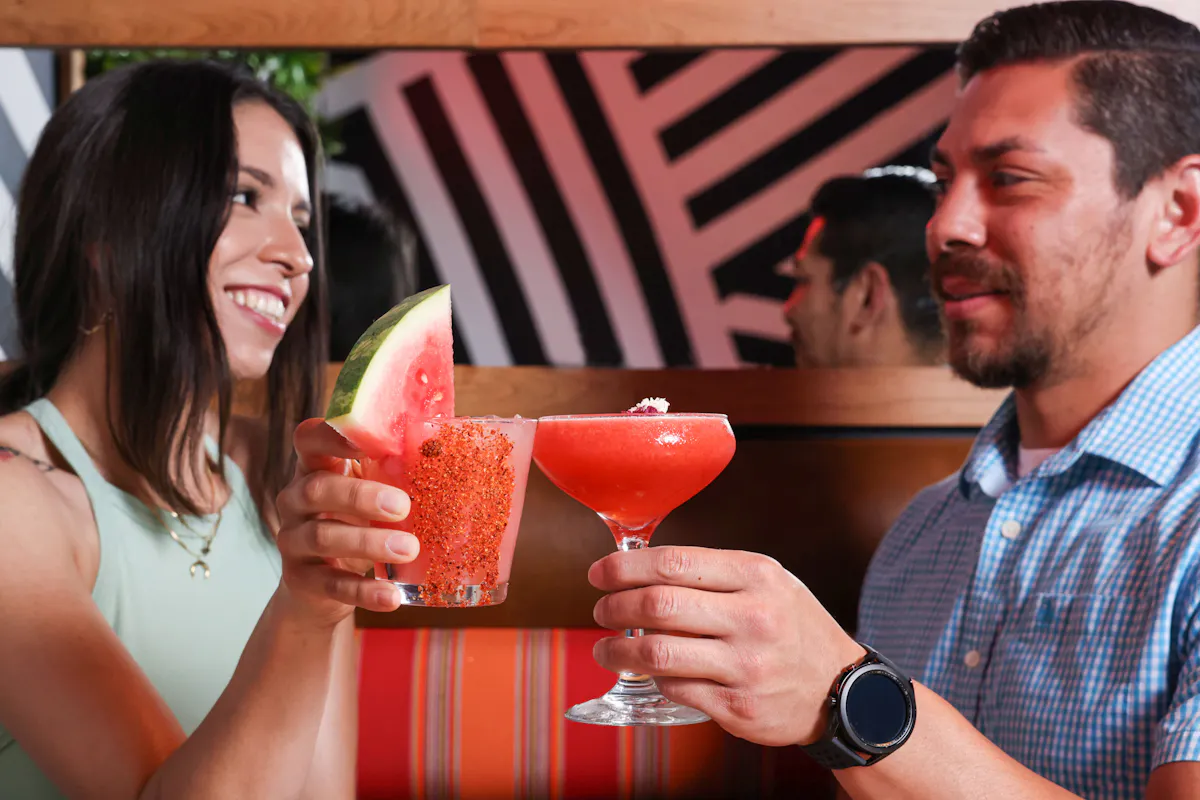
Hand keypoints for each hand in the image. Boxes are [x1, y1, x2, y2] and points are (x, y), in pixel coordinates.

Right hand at [274, 419, 418, 628]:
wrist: (318, 588)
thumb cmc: (352, 523)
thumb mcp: (367, 494)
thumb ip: (390, 474)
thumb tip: (444, 454)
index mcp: (314, 469)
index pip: (309, 439)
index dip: (330, 435)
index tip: (365, 441)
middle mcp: (294, 500)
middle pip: (317, 489)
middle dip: (361, 496)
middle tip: (403, 506)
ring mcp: (292, 540)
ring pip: (322, 536)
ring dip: (368, 542)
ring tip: (409, 548)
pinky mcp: (300, 579)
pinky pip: (331, 585)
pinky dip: (364, 591)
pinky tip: (392, 596)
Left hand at [589, 546, 864, 746]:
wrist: (842, 690)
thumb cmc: (793, 627)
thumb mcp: (769, 582)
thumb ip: (714, 573)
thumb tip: (641, 568)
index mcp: (757, 576)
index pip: (674, 563)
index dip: (625, 568)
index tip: (600, 573)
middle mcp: (753, 618)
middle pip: (659, 606)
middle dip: (615, 607)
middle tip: (601, 610)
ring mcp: (746, 666)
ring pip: (658, 654)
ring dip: (619, 651)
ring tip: (606, 649)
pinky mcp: (739, 707)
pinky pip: (676, 689)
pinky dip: (655, 680)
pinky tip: (651, 674)